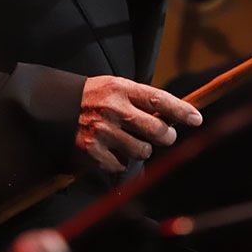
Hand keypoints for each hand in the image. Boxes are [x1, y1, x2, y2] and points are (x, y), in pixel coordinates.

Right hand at [75, 76, 201, 173]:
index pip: (159, 99)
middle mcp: (114, 110)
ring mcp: (104, 132)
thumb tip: (173, 116)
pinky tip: (113, 149)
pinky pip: (122, 164)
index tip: (196, 118)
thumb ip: (141, 99)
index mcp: (122, 89)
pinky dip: (121, 160)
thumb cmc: (94, 96)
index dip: (181, 110)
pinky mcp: (93, 151)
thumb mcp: (116, 86)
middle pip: (157, 130)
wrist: (55, 106)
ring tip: (131, 140)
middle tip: (166, 135)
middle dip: (167, 136)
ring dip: (142, 149)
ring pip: (143, 151)